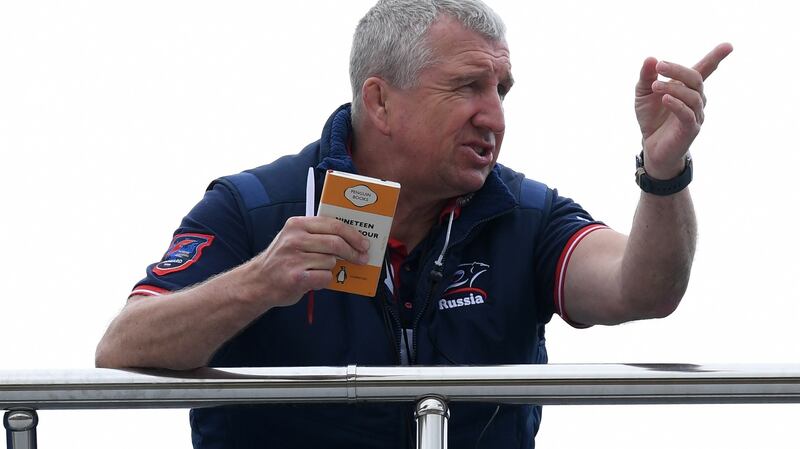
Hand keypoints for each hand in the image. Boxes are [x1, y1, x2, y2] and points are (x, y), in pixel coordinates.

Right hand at [238, 216, 369, 307]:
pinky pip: (325, 277)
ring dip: (331, 268)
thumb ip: (317, 234)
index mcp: (296, 225)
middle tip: (362, 258)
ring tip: (320, 270)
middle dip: (353, 252)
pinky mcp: (297, 277)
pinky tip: (315, 279)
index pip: (333, 224)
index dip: (353, 234)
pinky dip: (324, 280)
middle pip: (336, 243)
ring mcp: (294, 258)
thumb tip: (351, 238)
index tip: (363, 242)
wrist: (258, 282)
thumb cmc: (281, 260)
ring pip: (331, 261)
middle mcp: (294, 239)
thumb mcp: (293, 238)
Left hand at [634, 43, 732, 178]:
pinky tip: (665, 99)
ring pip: (692, 96)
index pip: (704, 70)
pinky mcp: (690, 130)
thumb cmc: (651, 118)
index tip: (728, 45)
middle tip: (660, 65)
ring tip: (655, 86)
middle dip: (678, 70)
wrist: (651, 146)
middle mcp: (696, 99)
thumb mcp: (643, 94)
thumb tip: (650, 59)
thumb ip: (647, 77)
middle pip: (696, 79)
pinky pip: (688, 114)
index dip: (715, 58)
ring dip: (673, 88)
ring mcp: (696, 114)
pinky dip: (677, 105)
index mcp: (687, 87)